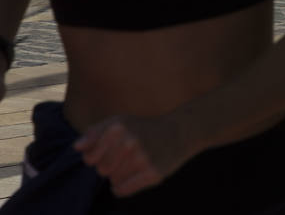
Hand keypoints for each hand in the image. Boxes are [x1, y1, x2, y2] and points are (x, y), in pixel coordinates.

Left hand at [75, 114, 192, 197]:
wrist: (179, 133)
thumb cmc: (144, 128)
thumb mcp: (119, 121)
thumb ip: (94, 132)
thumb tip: (77, 148)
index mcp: (118, 127)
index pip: (89, 157)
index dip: (96, 157)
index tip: (109, 150)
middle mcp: (130, 142)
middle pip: (102, 170)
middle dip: (111, 165)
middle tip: (127, 156)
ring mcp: (142, 159)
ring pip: (113, 180)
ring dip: (121, 175)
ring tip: (135, 163)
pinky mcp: (153, 173)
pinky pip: (122, 190)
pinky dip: (122, 187)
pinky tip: (134, 176)